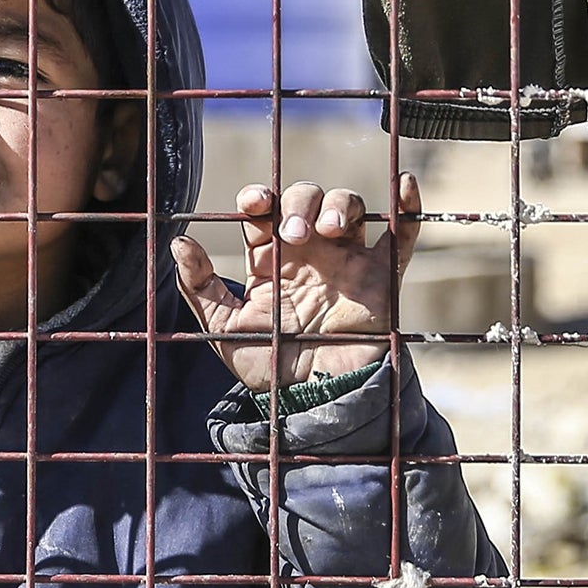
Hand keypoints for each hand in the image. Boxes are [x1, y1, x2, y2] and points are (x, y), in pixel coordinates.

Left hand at [171, 174, 420, 392]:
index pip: (264, 210)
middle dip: (300, 203)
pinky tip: (406, 185)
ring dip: (340, 205)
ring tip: (329, 231)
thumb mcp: (224, 331)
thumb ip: (201, 288)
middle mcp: (310, 252)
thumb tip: (179, 241)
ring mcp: (348, 259)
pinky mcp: (383, 276)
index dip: (258, 197)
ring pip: (349, 206)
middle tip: (295, 235)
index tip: (256, 204)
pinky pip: (402, 234)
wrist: (319, 402)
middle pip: (306, 197)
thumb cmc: (271, 369)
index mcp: (271, 259)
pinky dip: (408, 207)